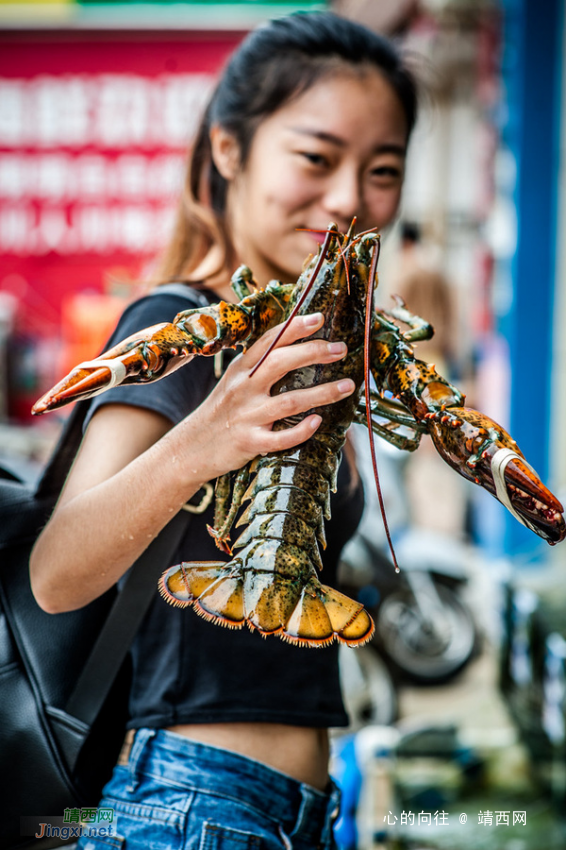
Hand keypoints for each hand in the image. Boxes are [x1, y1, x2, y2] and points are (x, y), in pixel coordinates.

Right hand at [183, 312, 354, 478]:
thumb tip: (295, 344)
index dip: (294, 328)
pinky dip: (301, 431)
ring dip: (323, 393)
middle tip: (341, 349)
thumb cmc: (222, 410)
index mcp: (241, 369)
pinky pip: (281, 438)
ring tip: (347, 386)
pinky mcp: (250, 442)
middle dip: (313, 353)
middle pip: (281, 363)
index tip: (319, 318)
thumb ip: (259, 364)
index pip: (269, 341)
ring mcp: (248, 416)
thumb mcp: (234, 380)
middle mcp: (244, 389)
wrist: (191, 447)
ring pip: (290, 401)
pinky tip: (319, 422)